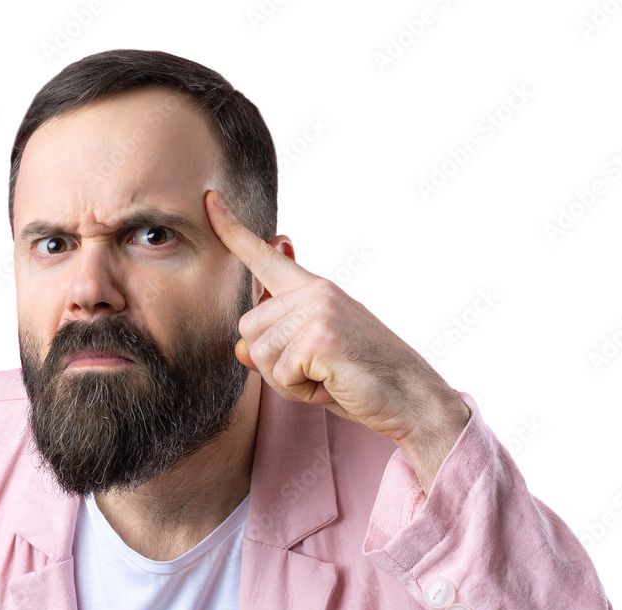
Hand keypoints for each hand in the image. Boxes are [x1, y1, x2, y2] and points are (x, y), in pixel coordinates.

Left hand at [204, 190, 469, 492]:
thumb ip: (274, 344)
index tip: (208, 200)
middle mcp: (314, 291)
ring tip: (325, 377)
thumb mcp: (311, 356)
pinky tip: (331, 384)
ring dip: (286, 380)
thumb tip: (240, 348)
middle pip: (247, 329)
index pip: (264, 256)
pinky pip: (279, 374)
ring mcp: (318, 310)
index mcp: (313, 288)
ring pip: (258, 354)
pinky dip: (300, 391)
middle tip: (315, 371)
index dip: (231, 230)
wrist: (413, 397)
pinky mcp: (320, 337)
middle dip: (272, 363)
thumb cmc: (363, 379)